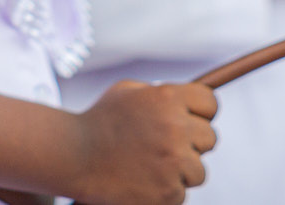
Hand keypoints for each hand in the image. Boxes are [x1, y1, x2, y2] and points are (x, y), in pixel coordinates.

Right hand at [68, 80, 217, 204]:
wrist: (74, 157)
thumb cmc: (99, 124)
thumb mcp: (127, 92)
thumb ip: (160, 93)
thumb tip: (188, 99)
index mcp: (167, 99)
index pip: (210, 103)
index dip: (201, 112)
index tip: (192, 119)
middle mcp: (175, 128)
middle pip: (209, 138)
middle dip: (190, 143)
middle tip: (163, 146)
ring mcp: (174, 162)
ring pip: (199, 170)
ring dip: (181, 170)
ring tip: (150, 165)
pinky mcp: (169, 192)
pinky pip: (181, 191)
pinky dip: (166, 189)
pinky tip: (143, 179)